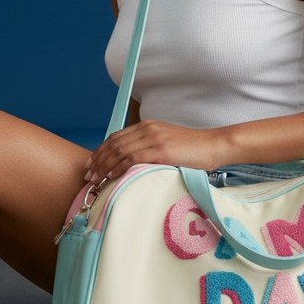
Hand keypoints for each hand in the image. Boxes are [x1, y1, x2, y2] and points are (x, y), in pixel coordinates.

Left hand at [84, 120, 219, 182]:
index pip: (117, 137)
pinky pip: (133, 158)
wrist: (214, 145)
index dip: (101, 150)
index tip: (91, 163)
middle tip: (88, 174)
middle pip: (114, 143)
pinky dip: (119, 167)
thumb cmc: (194, 150)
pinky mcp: (162, 150)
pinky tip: (112, 176)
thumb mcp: (169, 144)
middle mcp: (148, 129)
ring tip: (95, 178)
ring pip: (120, 151)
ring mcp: (154, 139)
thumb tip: (135, 165)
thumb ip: (151, 149)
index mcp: (148, 126)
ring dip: (104, 165)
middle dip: (98, 159)